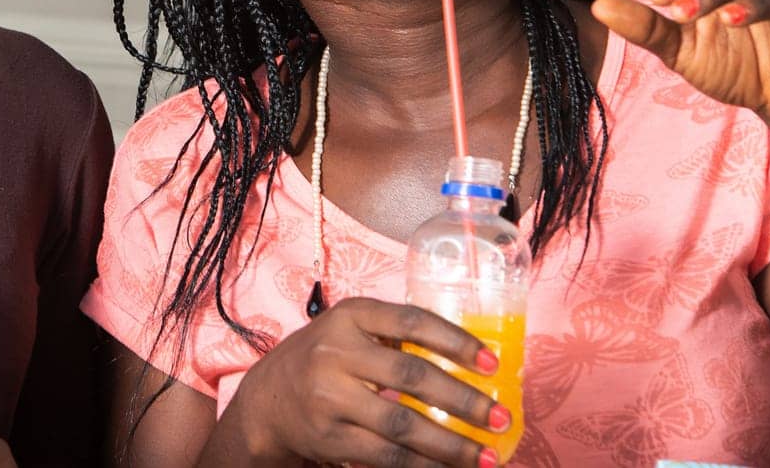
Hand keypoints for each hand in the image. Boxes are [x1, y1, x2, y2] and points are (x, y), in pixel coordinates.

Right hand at [224, 298, 510, 467]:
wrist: (267, 401)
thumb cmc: (325, 358)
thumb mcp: (350, 330)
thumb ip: (394, 336)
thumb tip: (470, 362)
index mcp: (349, 316)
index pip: (410, 322)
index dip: (455, 341)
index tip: (492, 364)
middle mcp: (336, 353)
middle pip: (412, 376)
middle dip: (464, 401)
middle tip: (501, 419)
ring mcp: (330, 398)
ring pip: (403, 425)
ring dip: (451, 446)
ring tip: (486, 457)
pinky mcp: (329, 438)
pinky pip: (387, 456)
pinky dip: (423, 466)